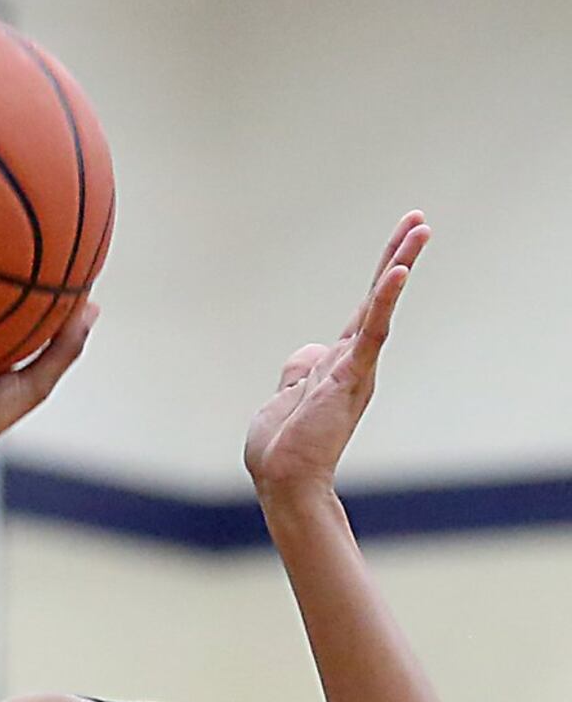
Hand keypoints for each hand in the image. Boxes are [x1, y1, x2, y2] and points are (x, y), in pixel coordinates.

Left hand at [245, 212, 428, 499]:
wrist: (284, 481)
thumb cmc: (282, 450)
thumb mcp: (284, 399)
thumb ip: (297, 373)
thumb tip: (305, 355)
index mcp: (337, 365)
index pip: (362, 313)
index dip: (378, 279)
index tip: (396, 247)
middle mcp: (353, 362)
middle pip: (376, 299)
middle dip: (396, 257)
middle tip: (418, 220)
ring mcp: (353, 368)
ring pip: (379, 307)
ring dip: (398, 265)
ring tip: (420, 229)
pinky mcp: (350, 377)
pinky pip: (371, 332)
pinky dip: (384, 301)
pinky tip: (398, 272)